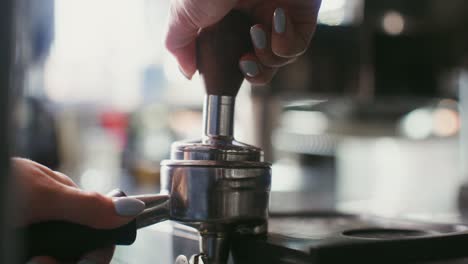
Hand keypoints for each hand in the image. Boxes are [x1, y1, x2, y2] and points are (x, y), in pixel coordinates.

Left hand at [12, 158, 144, 263]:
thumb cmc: (4, 187)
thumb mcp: (42, 196)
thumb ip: (88, 205)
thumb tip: (132, 208)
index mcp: (64, 200)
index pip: (99, 229)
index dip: (98, 250)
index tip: (89, 261)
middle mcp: (51, 220)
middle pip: (78, 251)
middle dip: (67, 262)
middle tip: (42, 261)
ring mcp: (34, 235)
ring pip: (57, 260)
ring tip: (31, 260)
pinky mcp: (22, 246)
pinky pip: (36, 261)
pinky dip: (32, 263)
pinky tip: (23, 260)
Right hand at [165, 0, 320, 84]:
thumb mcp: (184, 12)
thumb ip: (178, 43)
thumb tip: (186, 72)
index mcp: (223, 18)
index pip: (227, 55)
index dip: (225, 70)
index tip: (218, 73)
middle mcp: (250, 18)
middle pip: (256, 64)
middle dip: (251, 72)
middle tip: (243, 63)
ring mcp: (275, 18)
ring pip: (275, 61)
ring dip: (265, 56)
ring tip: (256, 32)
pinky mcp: (300, 17)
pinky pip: (295, 48)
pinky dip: (285, 42)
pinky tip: (277, 19)